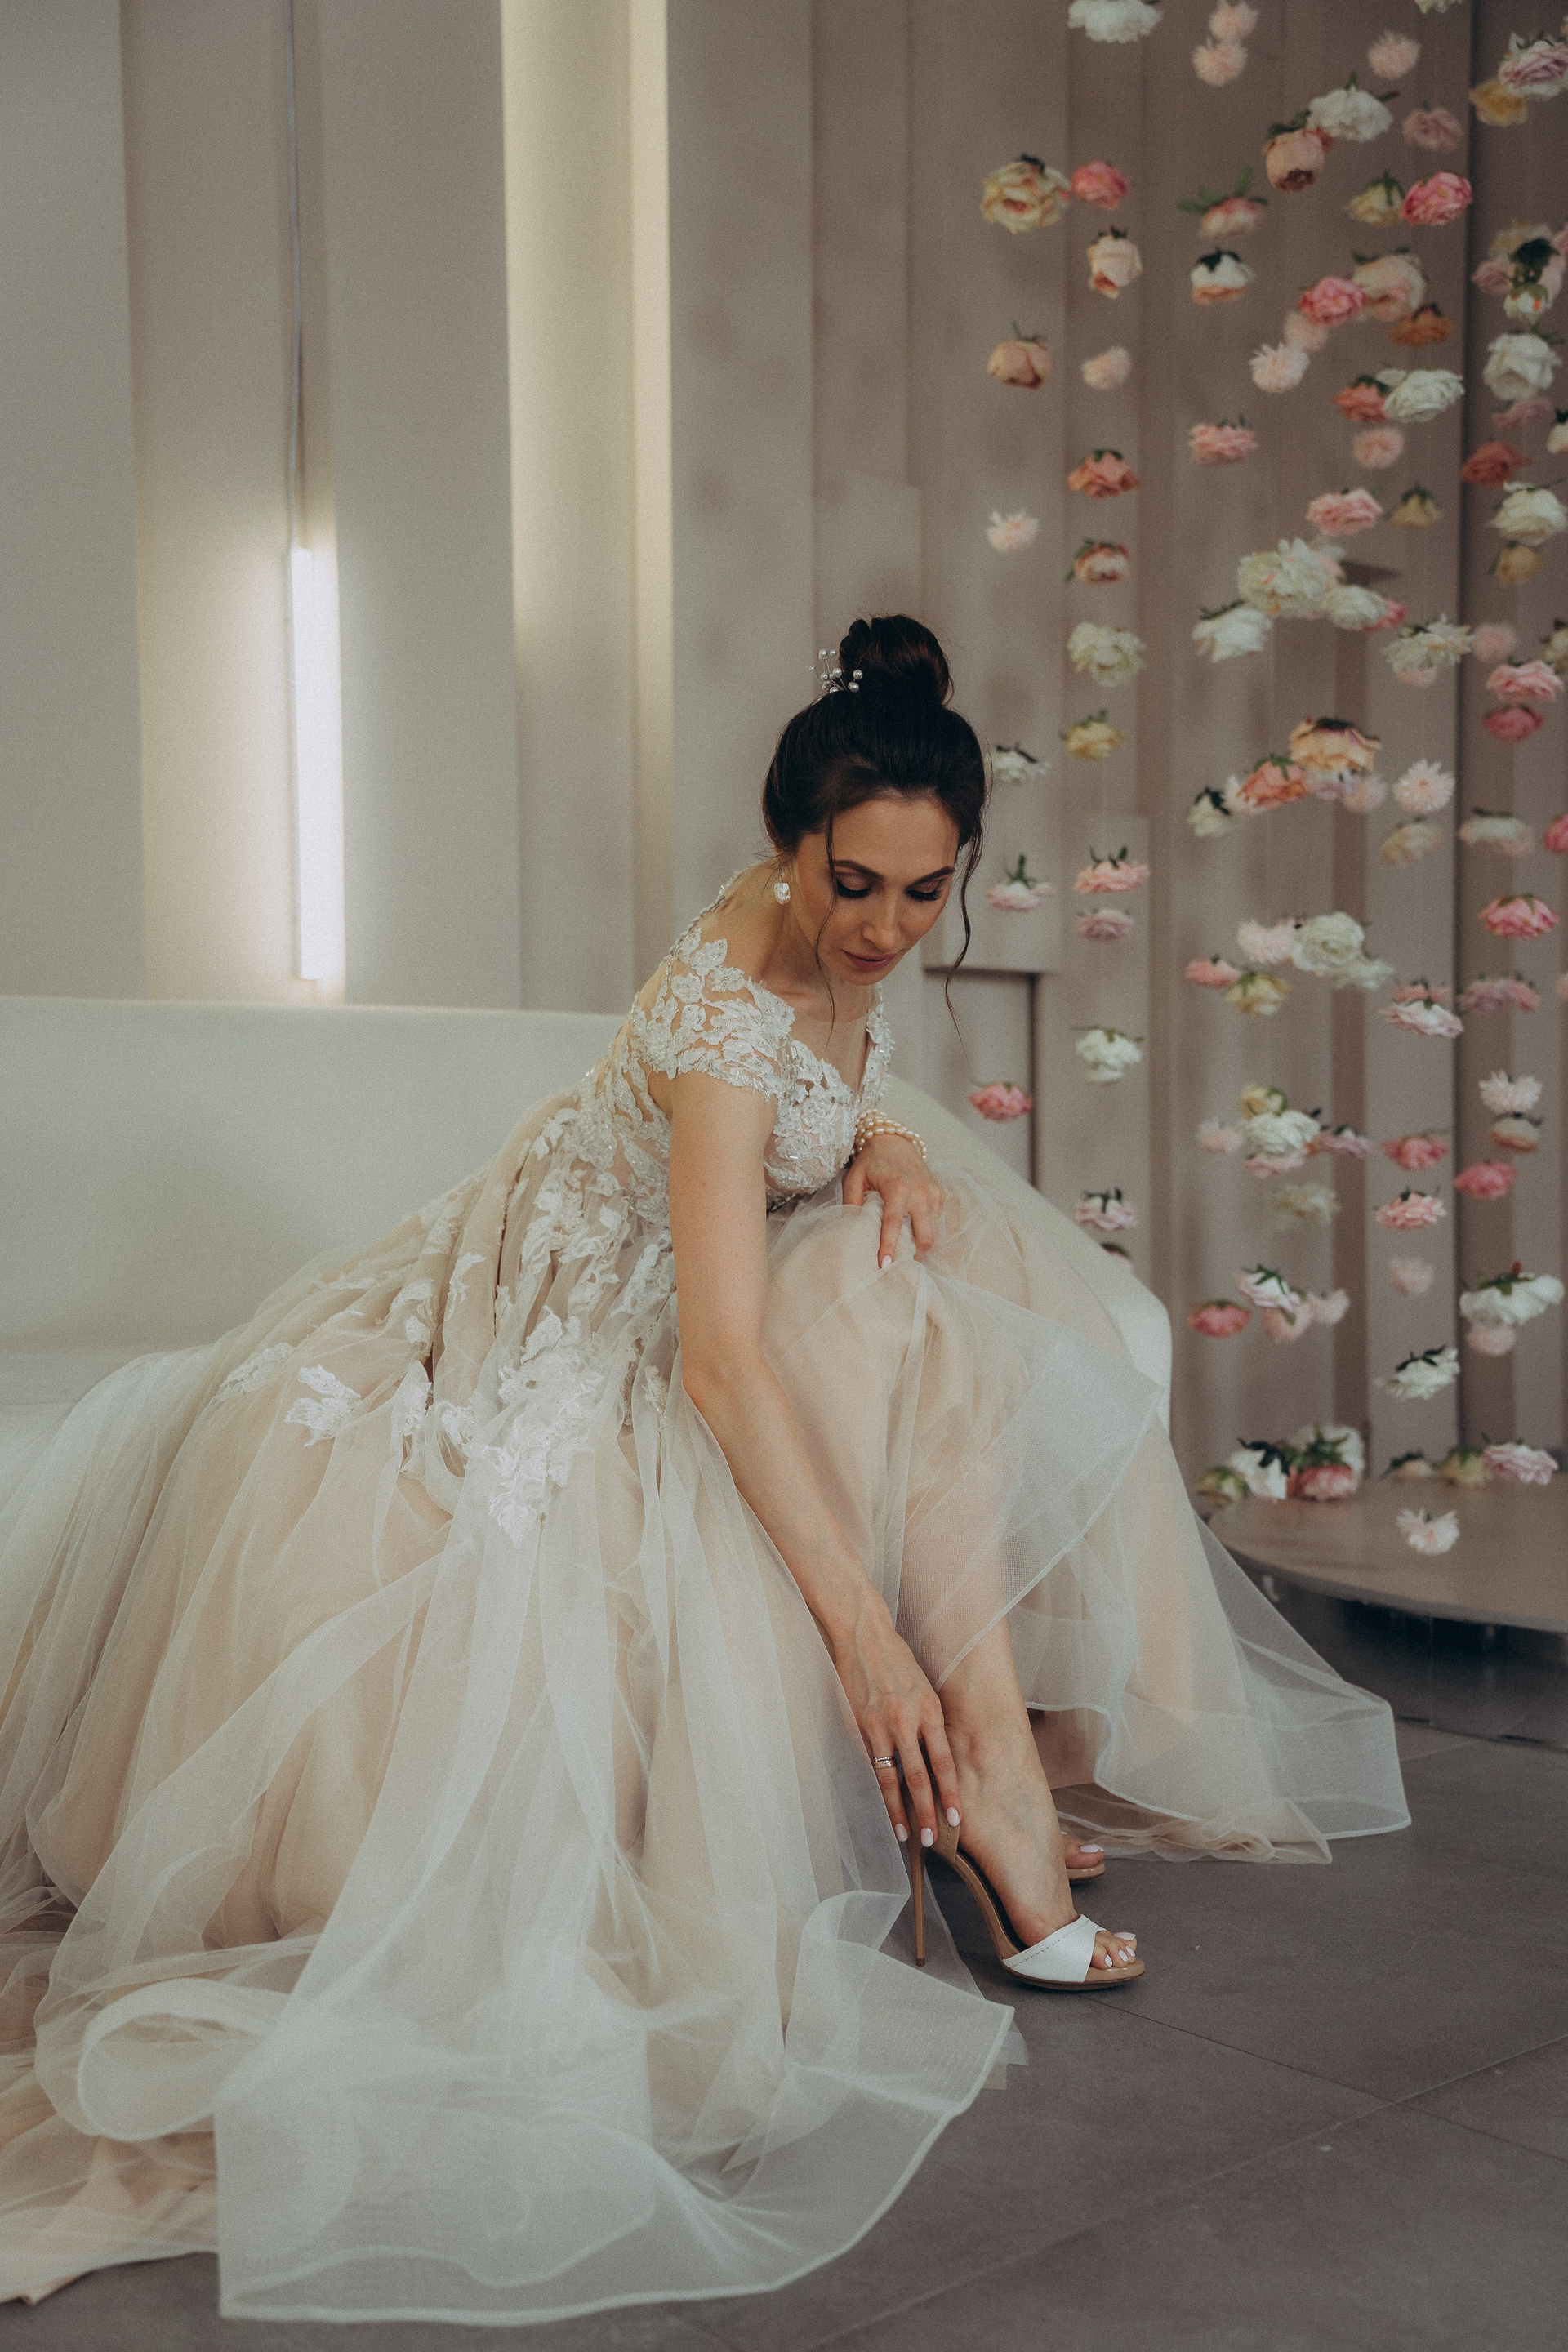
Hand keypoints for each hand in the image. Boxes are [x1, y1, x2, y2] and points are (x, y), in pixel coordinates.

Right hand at [827, 1589, 960, 1845]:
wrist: (865, 1636)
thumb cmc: (897, 1659)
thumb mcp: (924, 1687)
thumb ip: (929, 1720)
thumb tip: (934, 1754)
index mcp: (930, 1710)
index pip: (944, 1763)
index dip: (950, 1794)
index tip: (957, 1818)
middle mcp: (909, 1721)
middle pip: (921, 1777)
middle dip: (928, 1812)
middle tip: (934, 1840)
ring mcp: (882, 1725)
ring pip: (892, 1778)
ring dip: (898, 1810)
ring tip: (904, 1834)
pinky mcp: (859, 1725)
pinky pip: (870, 1763)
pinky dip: (877, 1787)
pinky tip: (881, 1804)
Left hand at [842, 1137, 944, 1269]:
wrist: (894, 1141)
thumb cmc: (872, 1161)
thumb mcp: (854, 1178)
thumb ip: (851, 1203)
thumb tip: (850, 1229)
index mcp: (898, 1187)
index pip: (893, 1224)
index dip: (889, 1247)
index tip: (884, 1265)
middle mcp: (920, 1192)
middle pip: (924, 1236)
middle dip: (913, 1254)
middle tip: (898, 1265)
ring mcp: (933, 1193)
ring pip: (933, 1232)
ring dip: (919, 1245)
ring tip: (903, 1252)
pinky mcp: (939, 1194)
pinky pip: (936, 1221)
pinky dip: (925, 1230)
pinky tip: (911, 1232)